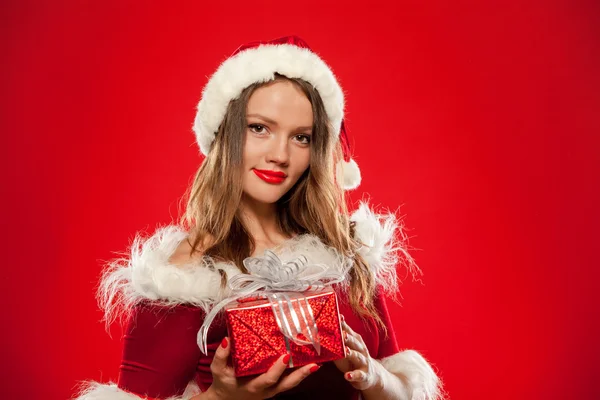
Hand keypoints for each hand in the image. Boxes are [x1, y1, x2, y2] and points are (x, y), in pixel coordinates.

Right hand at [203, 337, 318, 399]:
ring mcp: (272, 390)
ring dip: (305, 374)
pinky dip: (300, 373)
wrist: (225, 398)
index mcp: (253, 386)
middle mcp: (266, 390)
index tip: (285, 356)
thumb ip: (221, 356)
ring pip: (292, 384)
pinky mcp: (275, 387)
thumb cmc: (223, 382)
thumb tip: (227, 340)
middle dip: (301, 374)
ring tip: (317, 362)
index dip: (278, 369)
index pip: (269, 379)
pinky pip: (290, 381)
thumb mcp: (218, 370)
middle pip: (287, 384)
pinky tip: (309, 363)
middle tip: (314, 364)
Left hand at [334, 316, 382, 390]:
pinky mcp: (364, 375)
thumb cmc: (353, 359)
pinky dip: (353, 375)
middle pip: (354, 342)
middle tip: (341, 333)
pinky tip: (347, 376)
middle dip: (348, 337)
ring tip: (345, 351)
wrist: (370, 375)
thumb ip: (336, 340)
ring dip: (351, 353)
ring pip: (358, 356)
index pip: (348, 330)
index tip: (338, 317)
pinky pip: (359, 375)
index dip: (343, 324)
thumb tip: (319, 331)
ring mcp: (364, 362)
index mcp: (355, 341)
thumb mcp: (345, 348)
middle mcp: (361, 349)